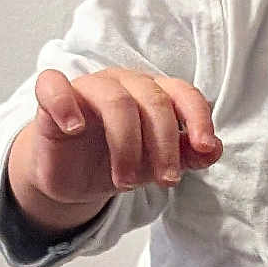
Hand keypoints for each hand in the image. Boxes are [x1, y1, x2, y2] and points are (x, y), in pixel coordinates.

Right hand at [7, 66, 221, 232]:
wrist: (71, 179)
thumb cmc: (117, 161)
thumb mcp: (156, 165)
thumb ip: (187, 156)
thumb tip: (215, 149)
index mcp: (154, 94)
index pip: (183, 94)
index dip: (198, 118)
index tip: (204, 148)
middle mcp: (125, 84)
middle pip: (153, 102)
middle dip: (164, 145)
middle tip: (166, 181)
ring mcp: (89, 87)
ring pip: (115, 100)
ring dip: (126, 144)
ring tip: (126, 181)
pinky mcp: (52, 99)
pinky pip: (53, 85)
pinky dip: (64, 103)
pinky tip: (74, 128)